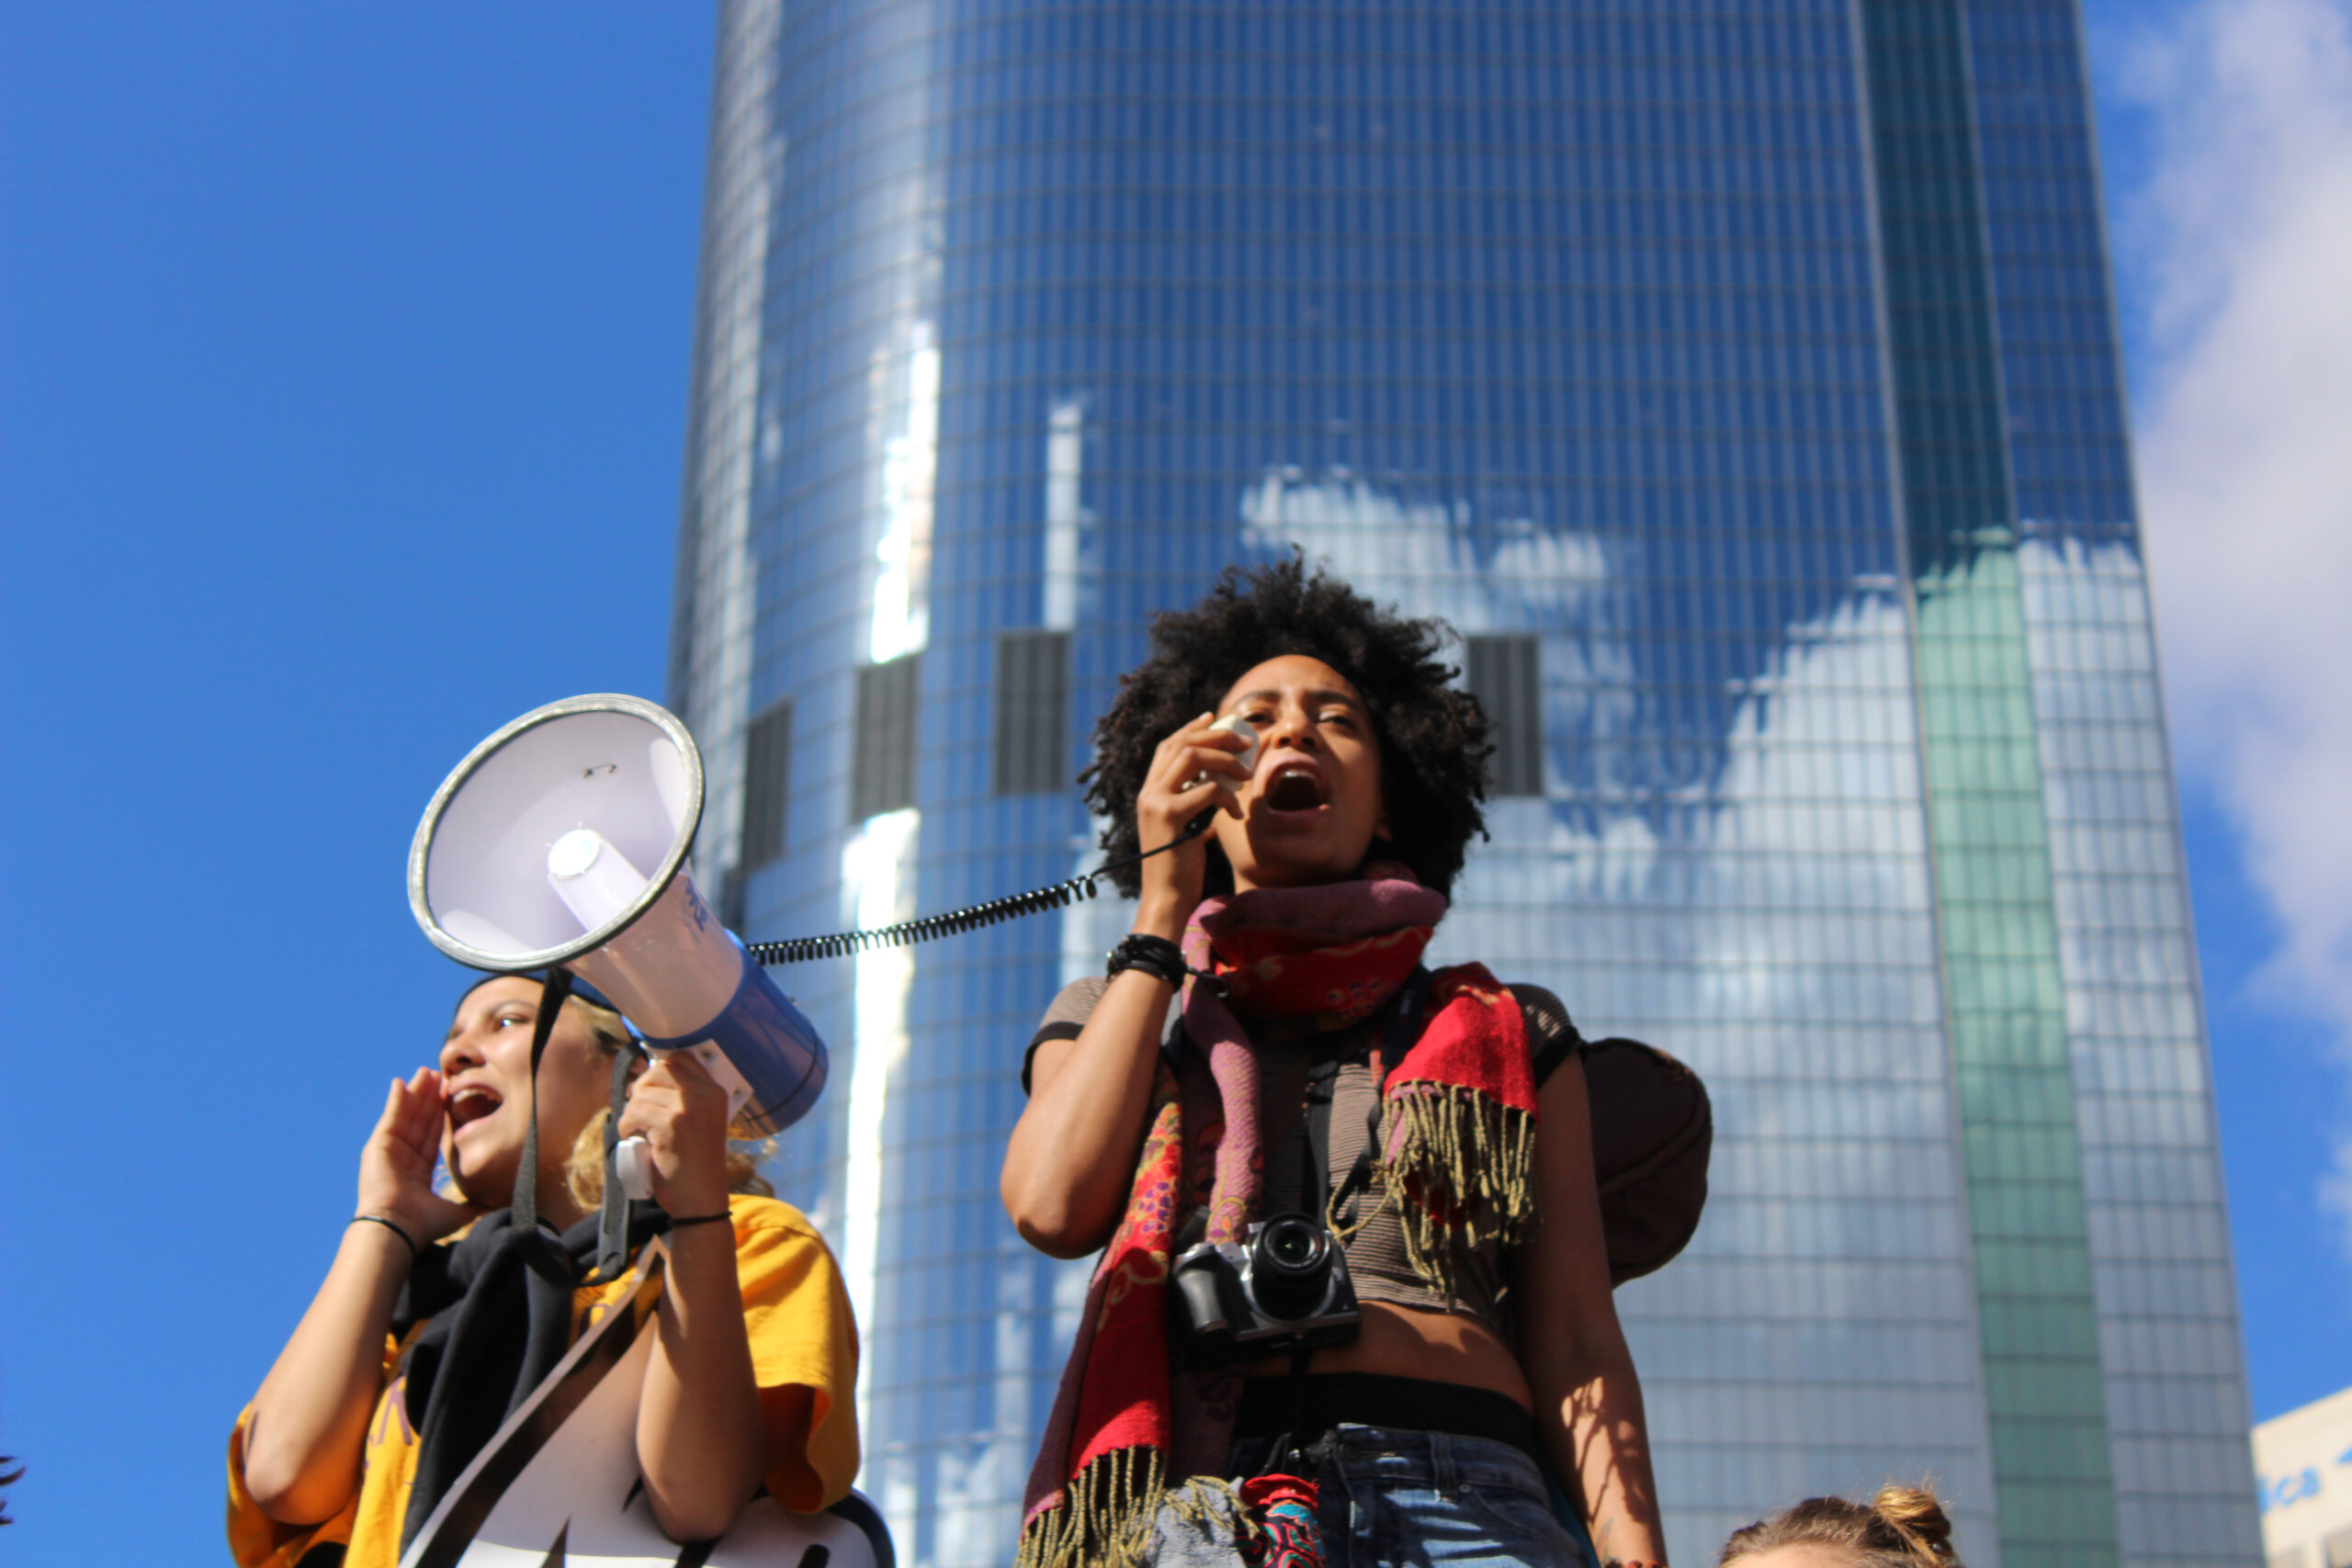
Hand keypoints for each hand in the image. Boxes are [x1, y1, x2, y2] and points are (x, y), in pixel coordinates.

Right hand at [356, 1067, 483, 1248]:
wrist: (398, 1228)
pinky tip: (401, 1082)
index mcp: (418, 1173)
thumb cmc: (423, 1224)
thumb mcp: (456, 1213)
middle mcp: (402, 1159)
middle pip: (419, 1121)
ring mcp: (388, 1151)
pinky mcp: (378, 1146)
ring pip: (406, 1115)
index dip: (440, 1116)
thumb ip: (474, 1206)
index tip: (449, 1097)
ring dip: (415, 1093)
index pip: (431, 1137)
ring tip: (425, 1072)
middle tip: (439, 1075)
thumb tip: (494, 1206)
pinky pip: (390, 1117)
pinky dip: (395, 1099)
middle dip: (429, 1098)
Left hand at [618, 1050, 733, 1217]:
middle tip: (637, 1109)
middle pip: (659, 1070)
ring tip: (636, 1129)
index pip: (681, 1059)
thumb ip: (685, 1099)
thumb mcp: (701, 1122)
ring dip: (631, 1112)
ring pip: (642, 1094)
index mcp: (715, 1092)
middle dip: (641, 1088)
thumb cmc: (696, 1163)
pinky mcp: (671, 1125)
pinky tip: (633, 1137)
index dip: (658, 1070)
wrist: (701, 1198)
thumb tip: (646, 1080)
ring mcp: (688, 1108)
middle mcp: (705, 1094)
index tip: (648, 1089)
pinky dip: (627, 1125)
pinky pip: (635, 1113)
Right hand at [1133, 711, 1253, 932]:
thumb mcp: (1185, 831)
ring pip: (1192, 757)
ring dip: (1226, 759)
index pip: (1167, 746)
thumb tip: (1217, 794)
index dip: (1191, 728)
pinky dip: (1228, 798)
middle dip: (1216, 736)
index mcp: (1149, 793)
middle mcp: (1148, 793)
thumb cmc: (1179, 870)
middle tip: (1246, 742)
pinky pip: (1207, 790)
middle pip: (1182, 744)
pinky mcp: (1170, 817)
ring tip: (1248, 773)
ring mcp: (1156, 802)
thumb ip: (1195, 809)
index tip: (1214, 717)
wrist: (1166, 898)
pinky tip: (1237, 816)